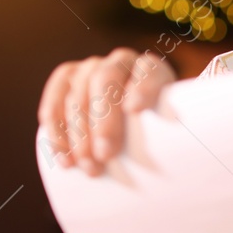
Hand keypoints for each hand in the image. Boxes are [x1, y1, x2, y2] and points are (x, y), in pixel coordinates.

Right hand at [38, 47, 175, 174]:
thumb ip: (172, 137)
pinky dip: (56, 126)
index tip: (135, 109)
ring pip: (78, 92)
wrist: (132, 118)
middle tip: (105, 154)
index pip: (149, 70)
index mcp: (152, 69)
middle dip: (103, 118)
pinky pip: (55, 96)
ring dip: (77, 131)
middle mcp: (121, 62)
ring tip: (85, 165)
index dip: (142, 86)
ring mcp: (91, 67)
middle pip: (106, 80)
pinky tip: (61, 153)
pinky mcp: (68, 77)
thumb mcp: (168, 130)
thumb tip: (176, 170)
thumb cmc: (155, 130)